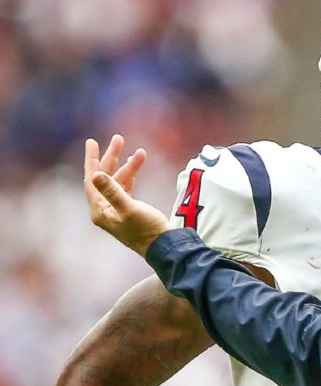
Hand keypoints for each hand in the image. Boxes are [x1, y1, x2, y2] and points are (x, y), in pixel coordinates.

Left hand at [84, 135, 171, 255]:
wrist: (164, 246)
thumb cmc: (147, 230)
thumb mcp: (130, 208)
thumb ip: (112, 191)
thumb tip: (96, 175)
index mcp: (100, 211)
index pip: (91, 180)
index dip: (92, 160)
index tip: (92, 142)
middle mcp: (105, 210)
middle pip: (104, 178)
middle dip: (112, 158)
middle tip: (118, 139)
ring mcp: (117, 210)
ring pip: (118, 182)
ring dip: (128, 167)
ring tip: (140, 152)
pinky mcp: (129, 210)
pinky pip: (126, 188)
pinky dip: (131, 176)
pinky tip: (136, 165)